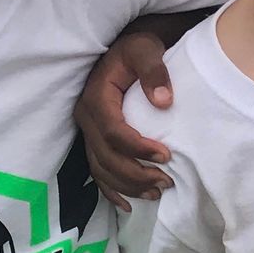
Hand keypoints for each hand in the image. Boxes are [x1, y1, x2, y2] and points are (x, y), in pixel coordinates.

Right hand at [78, 30, 176, 207]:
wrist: (129, 48)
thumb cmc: (139, 48)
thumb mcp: (146, 50)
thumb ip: (154, 71)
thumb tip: (164, 101)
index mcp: (96, 96)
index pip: (113, 131)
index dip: (138, 148)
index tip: (166, 156)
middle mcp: (86, 116)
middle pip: (105, 157)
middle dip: (135, 174)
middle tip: (166, 181)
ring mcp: (88, 131)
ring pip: (100, 169)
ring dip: (127, 186)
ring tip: (156, 192)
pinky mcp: (94, 140)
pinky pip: (97, 171)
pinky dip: (111, 190)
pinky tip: (129, 204)